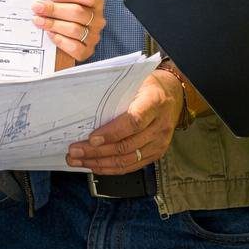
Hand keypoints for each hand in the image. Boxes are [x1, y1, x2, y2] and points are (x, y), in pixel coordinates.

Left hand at [33, 0, 104, 61]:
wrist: (71, 36)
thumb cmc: (68, 14)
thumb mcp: (67, 1)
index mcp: (96, 2)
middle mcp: (97, 19)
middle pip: (78, 12)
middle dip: (54, 9)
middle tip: (37, 8)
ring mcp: (94, 36)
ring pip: (74, 29)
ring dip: (53, 24)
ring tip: (38, 21)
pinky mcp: (87, 50)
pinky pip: (74, 47)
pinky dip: (60, 40)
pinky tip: (50, 34)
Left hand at [66, 70, 182, 173]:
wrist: (173, 95)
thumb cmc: (149, 86)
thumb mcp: (136, 80)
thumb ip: (116, 92)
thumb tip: (85, 103)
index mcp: (154, 102)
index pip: (133, 121)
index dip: (111, 133)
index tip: (91, 138)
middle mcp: (160, 125)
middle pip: (126, 145)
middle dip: (96, 151)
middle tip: (74, 151)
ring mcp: (159, 143)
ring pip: (126, 160)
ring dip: (99, 163)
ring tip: (78, 160)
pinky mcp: (156, 154)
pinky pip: (131, 166)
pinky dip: (111, 168)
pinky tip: (95, 166)